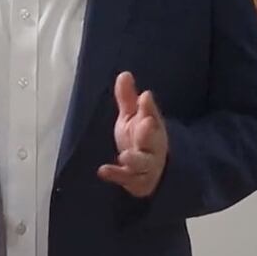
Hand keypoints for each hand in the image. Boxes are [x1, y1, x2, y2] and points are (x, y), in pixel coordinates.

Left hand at [97, 71, 167, 197]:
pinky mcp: (138, 181)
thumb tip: (124, 73)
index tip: (145, 96)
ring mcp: (147, 165)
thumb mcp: (133, 118)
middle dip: (149, 132)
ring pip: (144, 163)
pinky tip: (103, 170)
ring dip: (135, 159)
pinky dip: (116, 176)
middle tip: (145, 124)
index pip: (152, 115)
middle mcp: (153, 146)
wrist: (154, 172)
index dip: (148, 107)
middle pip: (153, 139)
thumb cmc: (141, 140)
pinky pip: (129, 180)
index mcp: (152, 127)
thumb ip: (128, 98)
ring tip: (125, 155)